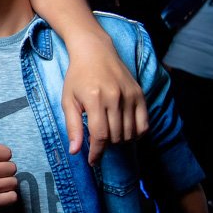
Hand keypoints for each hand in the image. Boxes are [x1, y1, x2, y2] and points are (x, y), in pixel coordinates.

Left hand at [61, 36, 147, 163]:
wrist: (95, 51)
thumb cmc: (77, 76)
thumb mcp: (68, 100)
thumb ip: (72, 126)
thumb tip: (75, 151)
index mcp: (95, 99)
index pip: (100, 135)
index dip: (97, 152)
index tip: (93, 161)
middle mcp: (115, 97)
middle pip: (115, 136)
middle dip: (106, 145)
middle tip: (97, 141)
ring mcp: (130, 95)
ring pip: (130, 133)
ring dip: (119, 140)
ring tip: (108, 133)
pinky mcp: (140, 94)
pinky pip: (144, 124)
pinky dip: (136, 134)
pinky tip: (124, 131)